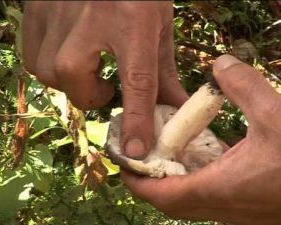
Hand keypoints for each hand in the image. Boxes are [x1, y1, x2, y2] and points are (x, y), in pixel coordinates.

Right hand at [23, 1, 187, 158]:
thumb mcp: (159, 28)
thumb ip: (164, 72)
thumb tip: (174, 110)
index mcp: (134, 21)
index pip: (137, 82)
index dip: (137, 121)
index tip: (135, 151)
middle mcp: (92, 17)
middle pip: (75, 78)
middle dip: (90, 95)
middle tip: (106, 88)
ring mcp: (57, 11)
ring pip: (48, 71)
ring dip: (71, 81)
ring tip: (89, 69)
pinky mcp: (37, 10)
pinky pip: (33, 55)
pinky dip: (51, 65)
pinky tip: (70, 54)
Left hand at [122, 54, 280, 224]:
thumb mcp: (277, 115)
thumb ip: (244, 87)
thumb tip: (220, 64)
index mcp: (222, 190)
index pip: (163, 195)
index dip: (138, 181)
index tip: (122, 163)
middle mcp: (223, 207)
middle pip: (170, 201)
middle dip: (147, 181)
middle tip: (137, 155)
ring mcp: (235, 211)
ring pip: (188, 201)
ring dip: (170, 180)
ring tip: (161, 154)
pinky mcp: (246, 206)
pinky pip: (207, 197)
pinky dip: (193, 180)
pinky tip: (198, 159)